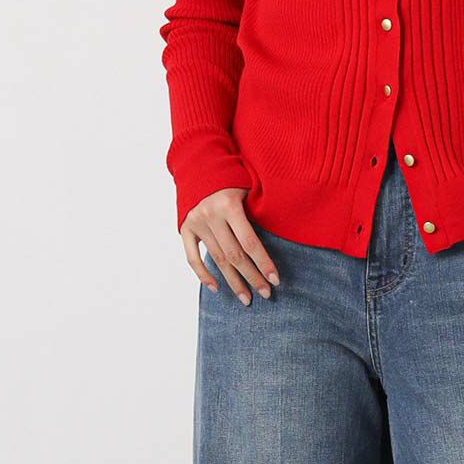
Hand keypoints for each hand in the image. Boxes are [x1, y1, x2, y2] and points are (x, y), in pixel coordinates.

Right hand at [182, 188, 279, 304]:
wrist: (200, 165)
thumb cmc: (232, 178)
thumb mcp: (248, 188)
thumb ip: (257, 212)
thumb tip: (279, 241)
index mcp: (229, 205)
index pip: (250, 242)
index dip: (263, 263)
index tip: (275, 280)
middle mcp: (210, 215)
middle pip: (235, 255)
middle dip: (252, 277)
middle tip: (266, 294)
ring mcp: (196, 222)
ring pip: (217, 259)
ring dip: (233, 282)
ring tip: (246, 298)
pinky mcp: (185, 227)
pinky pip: (192, 257)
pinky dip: (203, 274)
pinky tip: (216, 288)